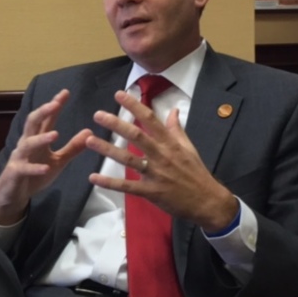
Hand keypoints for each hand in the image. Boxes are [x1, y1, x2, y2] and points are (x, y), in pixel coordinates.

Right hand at [0, 89, 91, 224]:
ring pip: (27, 144)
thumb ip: (72, 148)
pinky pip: (24, 168)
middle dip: (43, 112)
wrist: (12, 194)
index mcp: (37, 139)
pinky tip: (45, 168)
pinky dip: (34, 168)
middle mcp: (27, 144)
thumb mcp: (58, 161)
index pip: (46, 118)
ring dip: (41, 139)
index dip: (54, 105)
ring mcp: (20, 157)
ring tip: (55, 135)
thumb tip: (90, 132)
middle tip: (55, 104)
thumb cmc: (35, 174)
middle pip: (33, 123)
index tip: (65, 92)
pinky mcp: (15, 172)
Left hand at [86, 90, 236, 231]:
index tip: (119, 94)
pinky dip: (110, 182)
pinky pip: (127, 186)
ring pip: (128, 159)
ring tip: (89, 141)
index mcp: (170, 143)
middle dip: (116, 124)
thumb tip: (173, 109)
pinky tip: (94, 177)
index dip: (134, 106)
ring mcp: (155, 174)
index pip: (150, 119)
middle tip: (98, 115)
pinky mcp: (150, 191)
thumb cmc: (196, 172)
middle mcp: (161, 155)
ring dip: (107, 150)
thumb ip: (177, 129)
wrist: (208, 201)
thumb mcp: (189, 147)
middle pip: (136, 136)